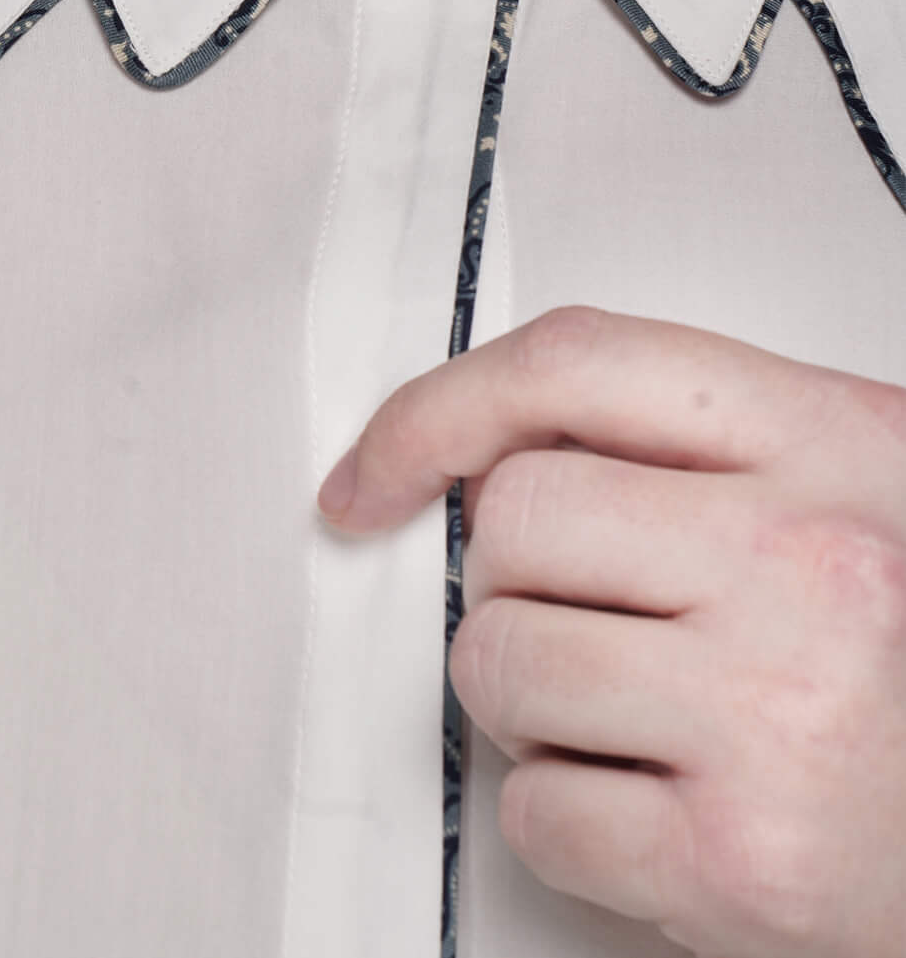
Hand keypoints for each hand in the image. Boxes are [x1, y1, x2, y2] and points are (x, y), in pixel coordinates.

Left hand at [316, 306, 905, 955]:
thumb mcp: (847, 487)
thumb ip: (693, 443)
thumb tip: (484, 448)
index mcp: (832, 442)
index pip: (573, 363)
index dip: (439, 409)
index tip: (375, 472)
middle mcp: (806, 563)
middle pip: (512, 520)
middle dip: (508, 583)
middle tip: (585, 623)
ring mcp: (774, 712)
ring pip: (496, 663)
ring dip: (527, 704)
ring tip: (631, 719)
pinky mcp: (742, 860)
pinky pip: (535, 812)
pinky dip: (562, 818)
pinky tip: (652, 804)